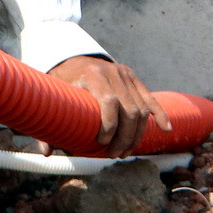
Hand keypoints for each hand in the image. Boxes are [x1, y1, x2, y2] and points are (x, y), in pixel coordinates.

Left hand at [49, 56, 171, 158]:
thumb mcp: (53, 98)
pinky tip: (166, 129)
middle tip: (113, 155)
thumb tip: (46, 153)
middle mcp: (112, 72)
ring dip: (136, 134)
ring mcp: (125, 74)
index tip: (101, 142)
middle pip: (128, 109)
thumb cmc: (61, 82)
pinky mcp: (133, 77)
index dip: (109, 125)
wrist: (71, 57)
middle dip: (124, 137)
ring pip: (141, 108)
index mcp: (92, 74)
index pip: (109, 100)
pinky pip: (150, 98)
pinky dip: (159, 114)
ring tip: (124, 152)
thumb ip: (48, 124)